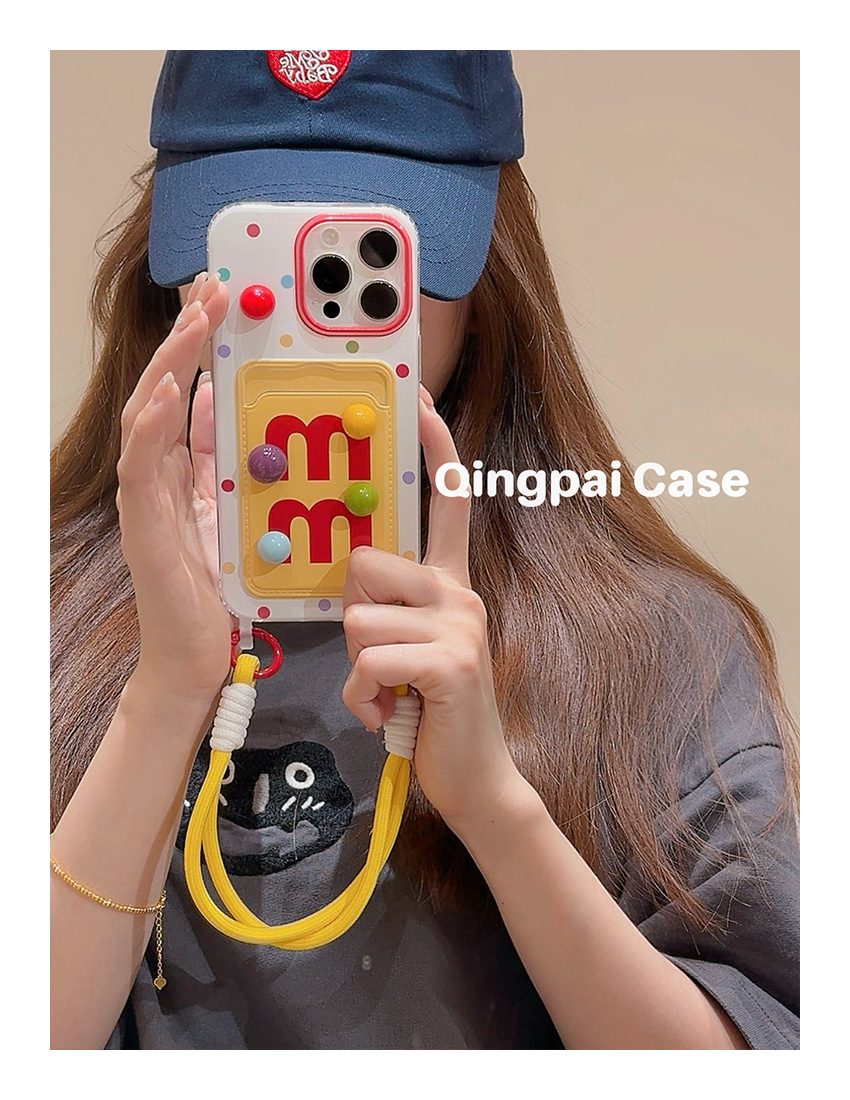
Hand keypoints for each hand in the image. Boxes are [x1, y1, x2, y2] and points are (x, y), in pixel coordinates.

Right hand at [116, 273, 232, 700]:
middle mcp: (156, 473)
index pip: (186, 390)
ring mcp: (145, 496)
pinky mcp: (144, 522)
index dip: (197, 342)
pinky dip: (154, 423)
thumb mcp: (226, 508)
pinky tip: (170, 390)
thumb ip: (217, 459)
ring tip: (193, 320)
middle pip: (165, 388)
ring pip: (150, 413)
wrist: (195, 652)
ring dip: (173, 363)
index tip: (219, 298)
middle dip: (187, 335)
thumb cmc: (214, 587)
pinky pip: (143, 464)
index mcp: (178, 468)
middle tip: (211, 288)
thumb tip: (219, 404)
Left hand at [341, 386, 521, 830]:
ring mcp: (460, 626)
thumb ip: (390, 605)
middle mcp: (460, 593)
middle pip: (366, 563)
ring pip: (360, 618)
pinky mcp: (449, 664)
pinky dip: (365, 698)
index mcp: (451, 582)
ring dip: (358, 668)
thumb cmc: (429, 706)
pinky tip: (388, 714)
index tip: (420, 400)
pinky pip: (370, 661)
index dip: (435, 450)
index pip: (448, 502)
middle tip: (378, 657)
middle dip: (355, 615)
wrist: (474, 774)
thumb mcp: (410, 645)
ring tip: (385, 692)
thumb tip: (353, 578)